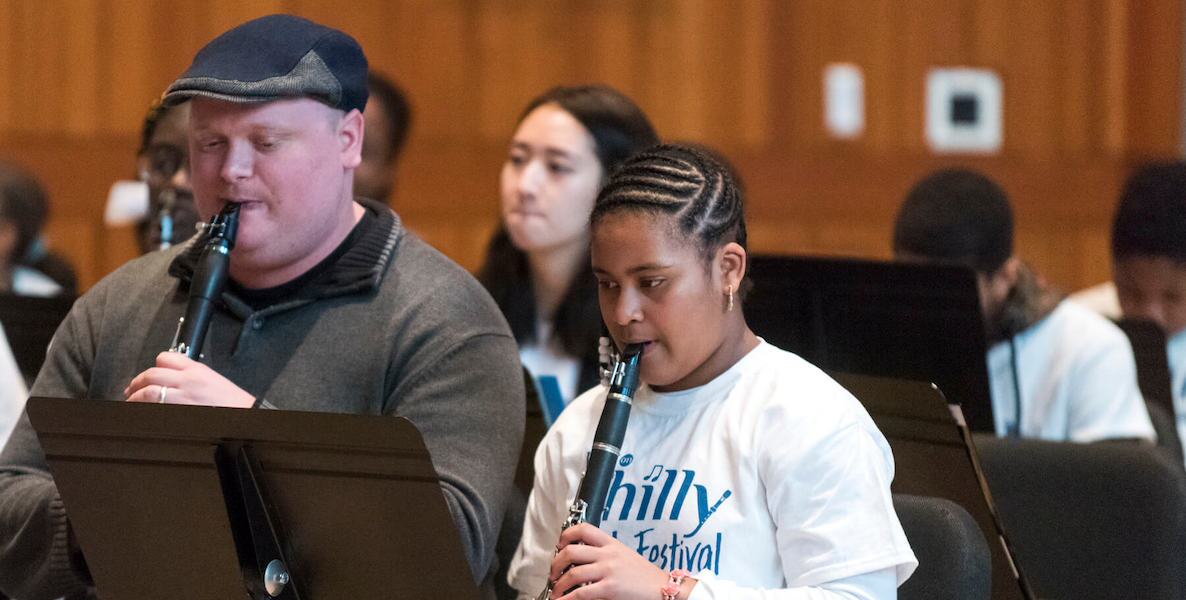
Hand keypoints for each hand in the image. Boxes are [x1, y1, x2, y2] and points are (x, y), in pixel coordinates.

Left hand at [125, 351, 254, 407]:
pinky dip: (145, 408)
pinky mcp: (179, 411)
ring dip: (136, 396)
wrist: (246, 414)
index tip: (149, 375)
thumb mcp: (215, 380)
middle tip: (132, 389)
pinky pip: (155, 406)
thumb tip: (175, 381)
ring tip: (132, 401)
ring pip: (150, 390)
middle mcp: (187, 380)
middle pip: (152, 373)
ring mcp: (182, 397)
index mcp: (197, 370)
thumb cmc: (234, 402)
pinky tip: (142, 410)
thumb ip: (194, 377)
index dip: (153, 366)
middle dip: (137, 382)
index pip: (166, 358)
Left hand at [548, 523, 695, 599]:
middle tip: (553, 573)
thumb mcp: (625, 556)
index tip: (559, 545)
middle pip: (571, 551)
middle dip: (555, 563)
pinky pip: (580, 593)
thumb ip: (606, 554)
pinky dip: (567, 599)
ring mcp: (608, 571)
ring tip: (556, 592)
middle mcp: (608, 554)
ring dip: (558, 585)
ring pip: (572, 573)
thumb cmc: (645, 576)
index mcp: (612, 544)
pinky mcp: (609, 588)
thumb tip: (582, 561)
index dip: (566, 535)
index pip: (584, 529)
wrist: (664, 588)